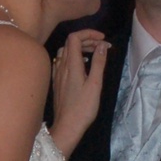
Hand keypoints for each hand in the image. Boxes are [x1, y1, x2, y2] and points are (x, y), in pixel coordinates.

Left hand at [50, 29, 110, 158]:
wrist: (67, 126)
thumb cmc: (83, 108)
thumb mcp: (95, 84)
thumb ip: (98, 63)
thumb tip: (102, 46)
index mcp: (71, 65)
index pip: (75, 37)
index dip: (89, 34)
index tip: (103, 39)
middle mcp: (61, 66)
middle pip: (71, 43)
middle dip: (87, 40)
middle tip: (102, 47)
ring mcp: (57, 74)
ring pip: (66, 51)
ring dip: (80, 48)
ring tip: (94, 55)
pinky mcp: (57, 81)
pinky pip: (63, 61)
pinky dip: (73, 57)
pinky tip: (82, 66)